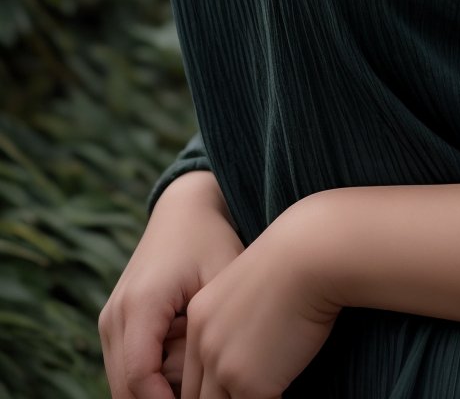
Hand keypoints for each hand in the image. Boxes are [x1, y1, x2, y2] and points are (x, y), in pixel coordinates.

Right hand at [99, 171, 243, 398]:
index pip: (140, 377)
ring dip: (153, 392)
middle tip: (201, 397)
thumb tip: (212, 383)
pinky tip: (183, 371)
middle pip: (125, 388)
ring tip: (195, 383)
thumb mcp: (222, 279)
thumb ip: (210, 334)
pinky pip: (124, 367)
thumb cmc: (211, 241)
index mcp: (141, 303)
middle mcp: (115, 314)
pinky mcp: (113, 322)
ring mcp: (109, 319)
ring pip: (121, 383)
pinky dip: (149, 378)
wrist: (184, 208)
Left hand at [180, 200, 340, 398]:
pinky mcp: (249, 384)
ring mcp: (223, 366)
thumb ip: (236, 324)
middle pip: (198, 396)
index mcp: (200, 319)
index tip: (231, 386)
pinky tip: (283, 389)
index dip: (210, 388)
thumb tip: (250, 351)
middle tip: (243, 391)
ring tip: (266, 388)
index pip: (191, 373)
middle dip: (221, 398)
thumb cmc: (294, 265)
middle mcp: (204, 345)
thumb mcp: (250, 289)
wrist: (309, 256)